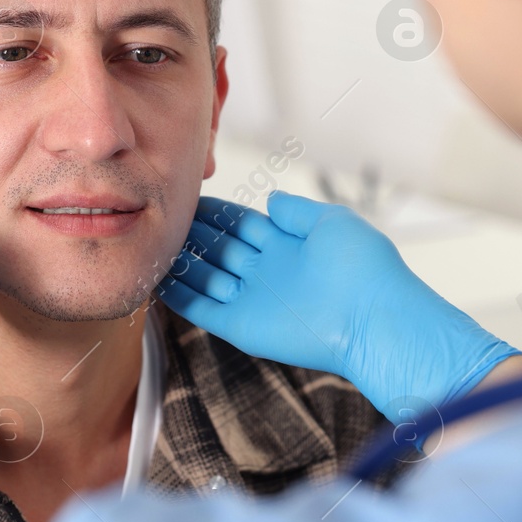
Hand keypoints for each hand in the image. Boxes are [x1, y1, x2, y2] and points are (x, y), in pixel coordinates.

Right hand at [155, 192, 520, 418]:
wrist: (373, 319)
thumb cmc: (364, 268)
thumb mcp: (332, 222)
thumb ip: (296, 211)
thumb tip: (271, 198)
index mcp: (288, 244)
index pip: (241, 223)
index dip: (216, 211)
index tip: (188, 196)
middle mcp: (267, 271)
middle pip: (219, 248)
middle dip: (192, 232)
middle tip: (161, 216)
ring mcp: (252, 299)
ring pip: (204, 276)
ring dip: (179, 262)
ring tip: (148, 244)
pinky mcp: (242, 326)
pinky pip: (200, 309)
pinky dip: (177, 296)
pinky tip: (154, 279)